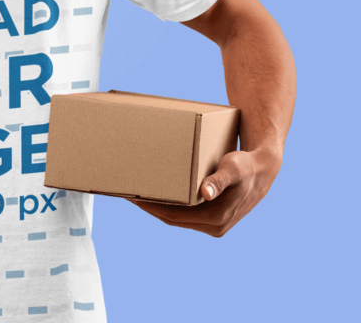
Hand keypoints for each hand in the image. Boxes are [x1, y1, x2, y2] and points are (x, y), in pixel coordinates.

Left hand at [125, 147, 281, 236]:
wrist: (263, 170)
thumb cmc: (246, 166)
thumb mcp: (233, 169)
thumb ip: (219, 180)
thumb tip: (206, 193)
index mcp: (216, 218)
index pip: (174, 216)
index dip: (151, 207)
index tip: (132, 196)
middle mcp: (214, 226)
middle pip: (172, 218)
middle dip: (149, 206)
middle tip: (127, 191)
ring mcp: (213, 223)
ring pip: (177, 217)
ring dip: (157, 206)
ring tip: (137, 191)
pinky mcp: (212, 217)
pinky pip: (184, 213)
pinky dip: (170, 204)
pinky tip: (158, 192)